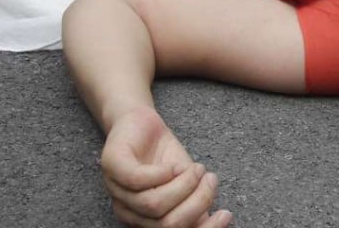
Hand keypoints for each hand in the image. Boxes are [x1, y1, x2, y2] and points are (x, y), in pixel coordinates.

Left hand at [101, 106, 231, 226]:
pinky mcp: (112, 167)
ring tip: (196, 168)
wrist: (141, 121)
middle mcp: (129, 213)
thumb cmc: (164, 156)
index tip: (226, 214)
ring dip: (183, 184)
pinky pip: (137, 180)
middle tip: (209, 179)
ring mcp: (117, 192)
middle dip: (197, 202)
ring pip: (153, 204)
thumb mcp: (185, 182)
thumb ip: (194, 202)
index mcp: (147, 221)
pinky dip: (162, 173)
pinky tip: (175, 165)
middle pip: (166, 224)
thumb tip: (216, 221)